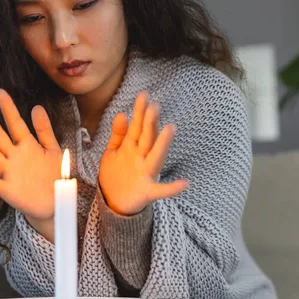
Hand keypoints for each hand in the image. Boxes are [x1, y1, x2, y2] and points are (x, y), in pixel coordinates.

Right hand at [0, 89, 61, 236]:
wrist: (57, 203)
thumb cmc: (54, 176)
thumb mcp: (53, 150)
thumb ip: (44, 130)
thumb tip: (36, 107)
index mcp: (27, 145)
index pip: (15, 123)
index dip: (7, 108)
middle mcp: (15, 157)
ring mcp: (9, 173)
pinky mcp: (7, 190)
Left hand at [98, 91, 187, 215]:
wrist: (114, 203)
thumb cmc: (116, 174)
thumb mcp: (114, 151)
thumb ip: (119, 134)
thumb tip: (122, 113)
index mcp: (132, 148)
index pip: (137, 127)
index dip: (139, 112)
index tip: (143, 95)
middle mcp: (141, 158)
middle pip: (146, 138)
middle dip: (150, 123)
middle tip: (154, 106)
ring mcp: (146, 174)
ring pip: (155, 157)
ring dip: (162, 144)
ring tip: (170, 129)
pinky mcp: (147, 192)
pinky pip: (161, 190)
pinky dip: (172, 188)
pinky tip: (185, 183)